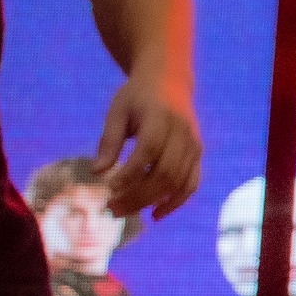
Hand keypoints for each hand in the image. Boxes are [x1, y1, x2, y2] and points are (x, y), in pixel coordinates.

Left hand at [97, 68, 201, 219]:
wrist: (170, 80)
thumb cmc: (137, 97)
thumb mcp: (117, 112)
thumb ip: (109, 141)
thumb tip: (97, 172)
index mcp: (160, 117)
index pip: (148, 151)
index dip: (130, 173)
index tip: (108, 189)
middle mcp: (182, 132)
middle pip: (165, 172)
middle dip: (138, 195)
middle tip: (111, 209)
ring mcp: (194, 145)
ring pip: (178, 182)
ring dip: (152, 202)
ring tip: (125, 212)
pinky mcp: (198, 154)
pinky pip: (191, 183)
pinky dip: (176, 202)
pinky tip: (156, 214)